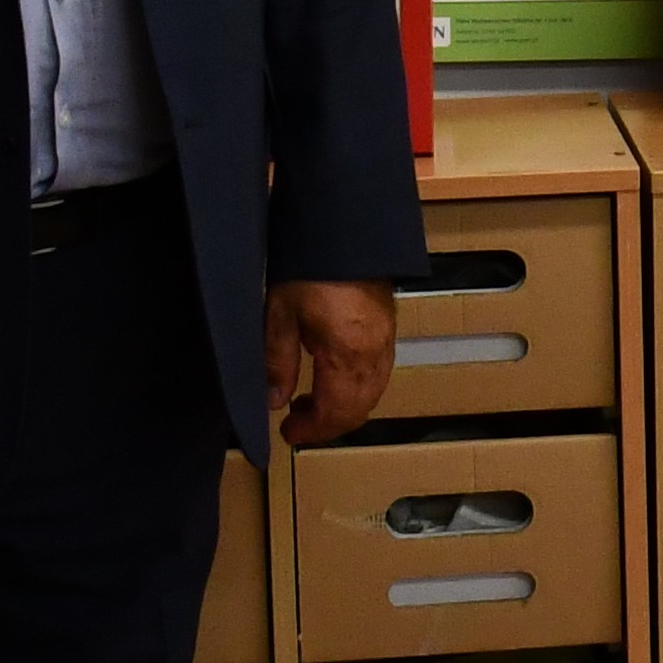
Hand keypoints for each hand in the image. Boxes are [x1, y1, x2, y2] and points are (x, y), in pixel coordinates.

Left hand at [271, 277, 397, 446]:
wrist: (345, 229)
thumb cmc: (309, 267)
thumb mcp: (280, 314)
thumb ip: (277, 361)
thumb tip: (274, 401)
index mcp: (348, 353)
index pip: (336, 411)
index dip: (313, 430)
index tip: (288, 434)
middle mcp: (375, 353)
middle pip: (359, 409)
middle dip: (329, 424)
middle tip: (297, 424)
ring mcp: (386, 341)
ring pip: (372, 394)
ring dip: (344, 408)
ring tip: (310, 402)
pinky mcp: (388, 329)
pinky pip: (378, 375)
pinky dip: (356, 389)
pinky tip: (332, 379)